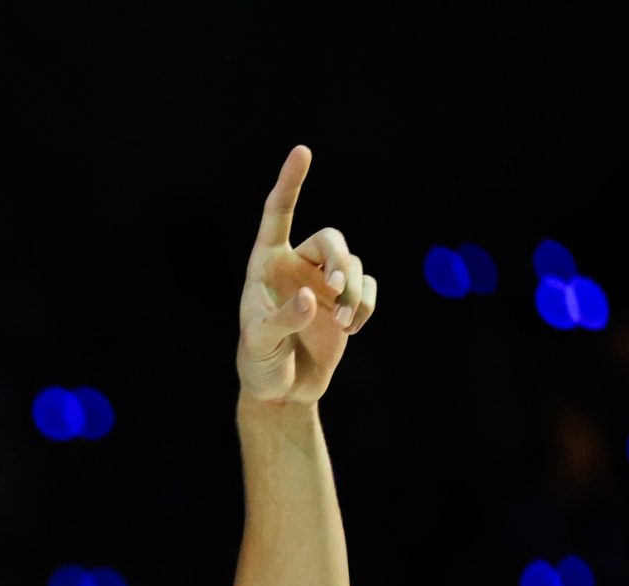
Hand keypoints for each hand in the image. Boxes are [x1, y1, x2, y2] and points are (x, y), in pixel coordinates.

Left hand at [235, 145, 375, 404]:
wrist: (282, 392)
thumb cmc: (260, 364)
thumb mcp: (260, 344)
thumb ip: (283, 320)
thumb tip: (312, 298)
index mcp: (265, 265)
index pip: (277, 215)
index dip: (290, 183)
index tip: (302, 151)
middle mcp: (296, 266)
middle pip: (331, 239)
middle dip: (341, 261)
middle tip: (338, 290)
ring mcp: (324, 283)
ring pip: (354, 263)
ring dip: (354, 292)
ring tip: (344, 324)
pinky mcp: (346, 302)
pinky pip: (368, 287)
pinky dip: (366, 306)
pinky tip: (352, 329)